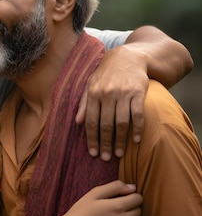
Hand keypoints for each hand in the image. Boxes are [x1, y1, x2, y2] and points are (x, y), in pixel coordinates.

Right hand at [63, 180, 141, 215]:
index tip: (123, 196)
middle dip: (131, 206)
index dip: (132, 195)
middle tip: (116, 205)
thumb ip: (114, 187)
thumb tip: (132, 187)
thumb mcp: (94, 193)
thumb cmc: (80, 211)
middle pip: (138, 211)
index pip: (138, 199)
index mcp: (117, 206)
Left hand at [76, 45, 146, 160]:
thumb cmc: (106, 74)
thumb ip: (84, 103)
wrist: (128, 57)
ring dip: (121, 141)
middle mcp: (107, 94)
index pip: (91, 121)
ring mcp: (123, 94)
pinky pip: (138, 115)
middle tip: (106, 158)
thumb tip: (77, 122)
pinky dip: (138, 129)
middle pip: (105, 125)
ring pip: (121, 122)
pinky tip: (136, 140)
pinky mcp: (139, 93)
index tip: (92, 153)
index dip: (91, 139)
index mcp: (93, 94)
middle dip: (105, 144)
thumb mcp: (90, 84)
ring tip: (120, 154)